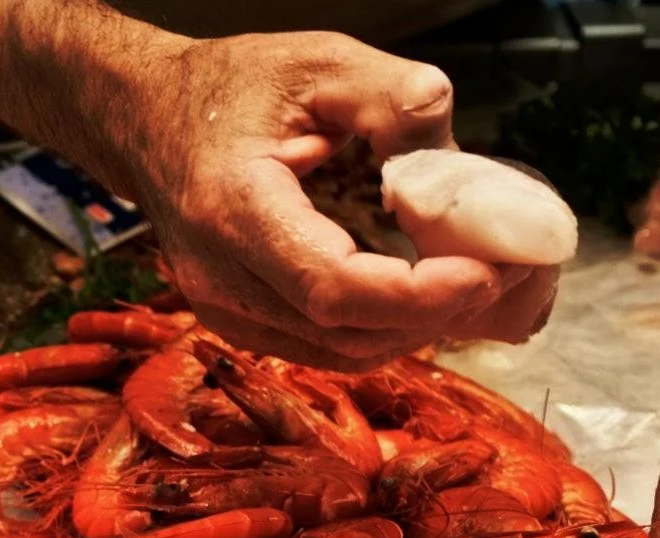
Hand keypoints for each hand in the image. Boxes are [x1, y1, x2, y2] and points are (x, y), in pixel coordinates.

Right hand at [119, 32, 559, 370]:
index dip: (418, 295)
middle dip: (440, 312)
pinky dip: (385, 328)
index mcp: (234, 211)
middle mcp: (221, 280)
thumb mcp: (316, 63)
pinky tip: (426, 289)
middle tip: (513, 268)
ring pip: (342, 352)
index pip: (332, 288)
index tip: (486, 270)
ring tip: (481, 277)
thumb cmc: (222, 91)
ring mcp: (226, 311)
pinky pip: (326, 346)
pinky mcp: (242, 321)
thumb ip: (393, 96)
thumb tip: (459, 156)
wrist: (146, 124)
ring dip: (419, 327)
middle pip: (345, 334)